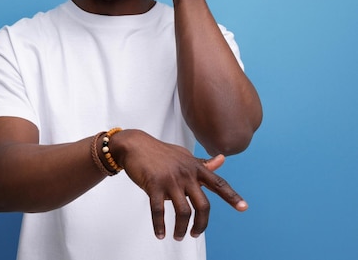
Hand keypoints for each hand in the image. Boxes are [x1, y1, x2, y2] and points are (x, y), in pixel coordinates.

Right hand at [111, 129, 246, 239]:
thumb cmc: (160, 151)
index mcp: (195, 168)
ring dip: (182, 229)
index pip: (218, 183)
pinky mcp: (154, 185)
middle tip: (195, 233)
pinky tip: (160, 233)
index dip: (232, 196)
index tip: (244, 208)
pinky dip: (160, 225)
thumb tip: (222, 160)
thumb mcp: (183, 156)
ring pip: (183, 212)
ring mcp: (170, 180)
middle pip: (203, 205)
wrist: (134, 144)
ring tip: (178, 236)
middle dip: (201, 224)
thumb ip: (202, 163)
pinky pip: (159, 211)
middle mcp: (186, 174)